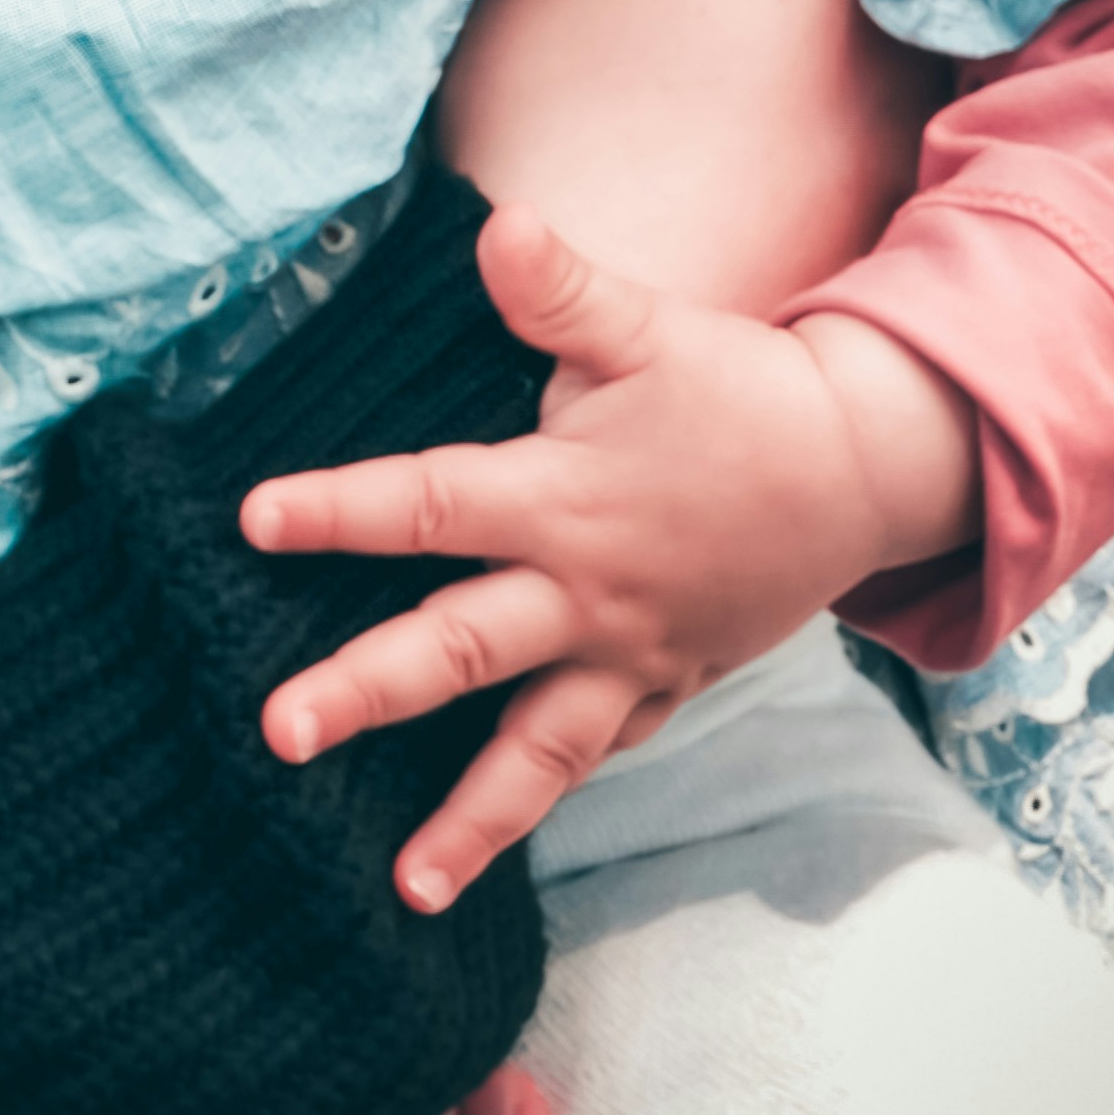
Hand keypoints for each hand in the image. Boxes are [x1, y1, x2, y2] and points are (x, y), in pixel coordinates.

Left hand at [242, 209, 978, 903]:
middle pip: (457, 651)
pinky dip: (540, 805)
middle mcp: (585, 595)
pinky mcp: (662, 689)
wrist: (859, 469)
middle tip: (276, 732)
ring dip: (470, 821)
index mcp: (562, 501)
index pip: (430, 506)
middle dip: (363, 692)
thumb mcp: (649, 328)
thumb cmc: (737, 392)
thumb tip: (498, 226)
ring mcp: (626, 657)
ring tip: (405, 888)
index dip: (341, 510)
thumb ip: (561, 293)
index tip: (254, 520)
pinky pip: (593, 757)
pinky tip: (481, 852)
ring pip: (536, 752)